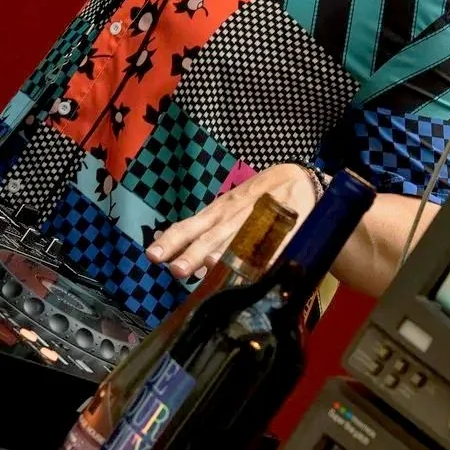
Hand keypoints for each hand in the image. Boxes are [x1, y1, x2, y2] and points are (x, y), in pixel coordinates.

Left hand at [147, 163, 316, 281]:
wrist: (297, 178)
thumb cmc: (254, 198)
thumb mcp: (225, 210)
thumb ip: (203, 232)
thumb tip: (175, 253)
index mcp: (216, 213)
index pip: (188, 227)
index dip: (171, 241)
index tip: (152, 256)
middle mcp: (232, 217)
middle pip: (210, 236)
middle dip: (193, 254)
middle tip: (177, 271)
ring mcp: (258, 221)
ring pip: (238, 239)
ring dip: (225, 254)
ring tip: (211, 266)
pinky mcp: (284, 227)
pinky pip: (273, 244)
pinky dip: (265, 256)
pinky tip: (257, 270)